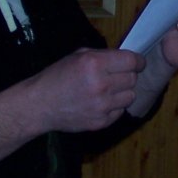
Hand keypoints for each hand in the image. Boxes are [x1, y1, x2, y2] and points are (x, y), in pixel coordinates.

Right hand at [24, 47, 145, 132]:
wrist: (39, 105)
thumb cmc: (57, 76)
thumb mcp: (78, 56)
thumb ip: (104, 55)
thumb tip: (126, 58)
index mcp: (94, 64)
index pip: (132, 61)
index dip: (138, 62)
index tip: (137, 63)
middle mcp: (101, 85)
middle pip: (133, 79)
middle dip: (127, 76)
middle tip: (115, 76)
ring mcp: (102, 106)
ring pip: (131, 96)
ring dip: (123, 92)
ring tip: (108, 90)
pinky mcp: (101, 122)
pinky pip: (120, 111)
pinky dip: (114, 107)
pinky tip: (100, 103)